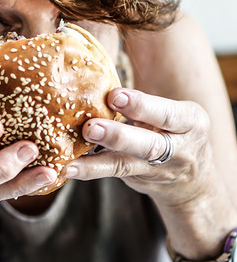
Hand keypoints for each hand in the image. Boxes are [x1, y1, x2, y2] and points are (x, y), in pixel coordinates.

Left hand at [61, 87, 212, 206]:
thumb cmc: (174, 130)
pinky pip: (112, 174)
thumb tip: (97, 82)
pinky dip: (89, 170)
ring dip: (96, 164)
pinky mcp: (139, 180)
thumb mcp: (173, 113)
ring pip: (126, 165)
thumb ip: (144, 104)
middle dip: (118, 137)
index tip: (114, 96)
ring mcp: (158, 170)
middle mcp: (178, 149)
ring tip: (70, 162)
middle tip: (91, 128)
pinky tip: (68, 168)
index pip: (168, 114)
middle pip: (149, 145)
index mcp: (190, 122)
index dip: (141, 106)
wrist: (193, 179)